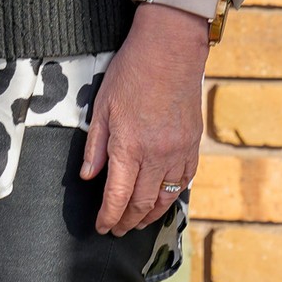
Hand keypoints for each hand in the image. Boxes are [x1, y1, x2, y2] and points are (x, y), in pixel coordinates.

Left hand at [82, 2, 207, 235]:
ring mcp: (178, 153)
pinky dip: (171, 197)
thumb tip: (88, 176)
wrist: (169, 52)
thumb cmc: (130, 73)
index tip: (101, 228)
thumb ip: (96, 145)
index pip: (117, 196)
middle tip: (116, 230)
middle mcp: (156, 155)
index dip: (108, 217)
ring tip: (136, 223)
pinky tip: (161, 201)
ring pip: (165, 198)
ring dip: (149, 216)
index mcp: (128, 145)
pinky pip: (183, 182)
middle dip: (127, 222)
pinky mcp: (193, 147)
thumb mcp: (102, 106)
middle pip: (142, 204)